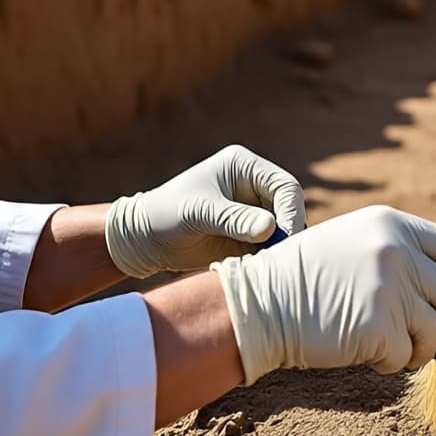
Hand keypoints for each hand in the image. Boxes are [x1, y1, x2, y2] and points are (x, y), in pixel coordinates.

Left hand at [105, 145, 305, 276]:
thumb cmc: (167, 214)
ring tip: (266, 263)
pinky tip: (257, 268)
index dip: (290, 211)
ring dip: (279, 246)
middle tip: (280, 255)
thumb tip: (271, 228)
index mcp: (244, 167)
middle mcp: (253, 186)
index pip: (284, 186)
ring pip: (282, 229)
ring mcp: (251, 211)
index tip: (283, 236)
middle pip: (289, 208)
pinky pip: (269, 246)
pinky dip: (268, 257)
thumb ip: (235, 219)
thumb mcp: (200, 213)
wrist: (145, 239)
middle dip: (288, 231)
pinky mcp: (247, 235)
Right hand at [210, 205, 435, 383]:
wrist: (261, 303)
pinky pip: (405, 356)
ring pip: (434, 331)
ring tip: (387, 347)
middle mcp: (395, 249)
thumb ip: (400, 253)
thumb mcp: (355, 242)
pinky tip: (364, 353)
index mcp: (391, 223)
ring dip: (418, 349)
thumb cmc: (306, 279)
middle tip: (431, 340)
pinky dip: (391, 363)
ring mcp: (388, 287)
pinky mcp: (378, 326)